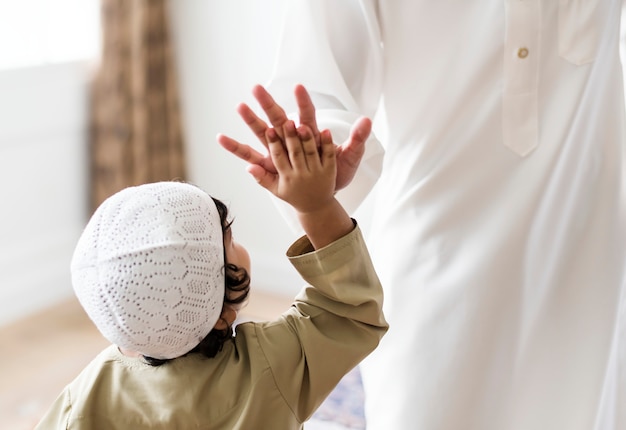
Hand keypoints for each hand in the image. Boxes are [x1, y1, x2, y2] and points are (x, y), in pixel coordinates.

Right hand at [217, 84, 371, 190]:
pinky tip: (220, 138)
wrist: (324, 194)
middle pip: (279, 119)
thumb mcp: (350, 159)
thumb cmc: (337, 174)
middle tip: (256, 87)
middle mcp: (291, 141)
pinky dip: (235, 148)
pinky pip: (249, 157)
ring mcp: (278, 152)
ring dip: (251, 121)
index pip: (307, 116)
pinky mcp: (269, 166)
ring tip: (239, 106)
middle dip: (268, 104)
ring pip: (262, 134)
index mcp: (311, 137)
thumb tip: (368, 121)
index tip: (298, 87)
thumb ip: (357, 141)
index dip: (303, 103)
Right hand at [251, 120, 335, 214]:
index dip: (274, 144)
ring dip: (307, 139)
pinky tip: (325, 131)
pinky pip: (329, 156)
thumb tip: (248, 167)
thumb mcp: (277, 189)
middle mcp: (301, 174)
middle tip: (287, 122)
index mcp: (287, 177)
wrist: (317, 208)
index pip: (279, 158)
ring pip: (311, 153)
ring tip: (302, 125)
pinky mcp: (329, 171)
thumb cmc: (295, 196)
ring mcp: (316, 172)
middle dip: (290, 138)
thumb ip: (262, 177)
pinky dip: (327, 144)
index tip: (269, 130)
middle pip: (295, 153)